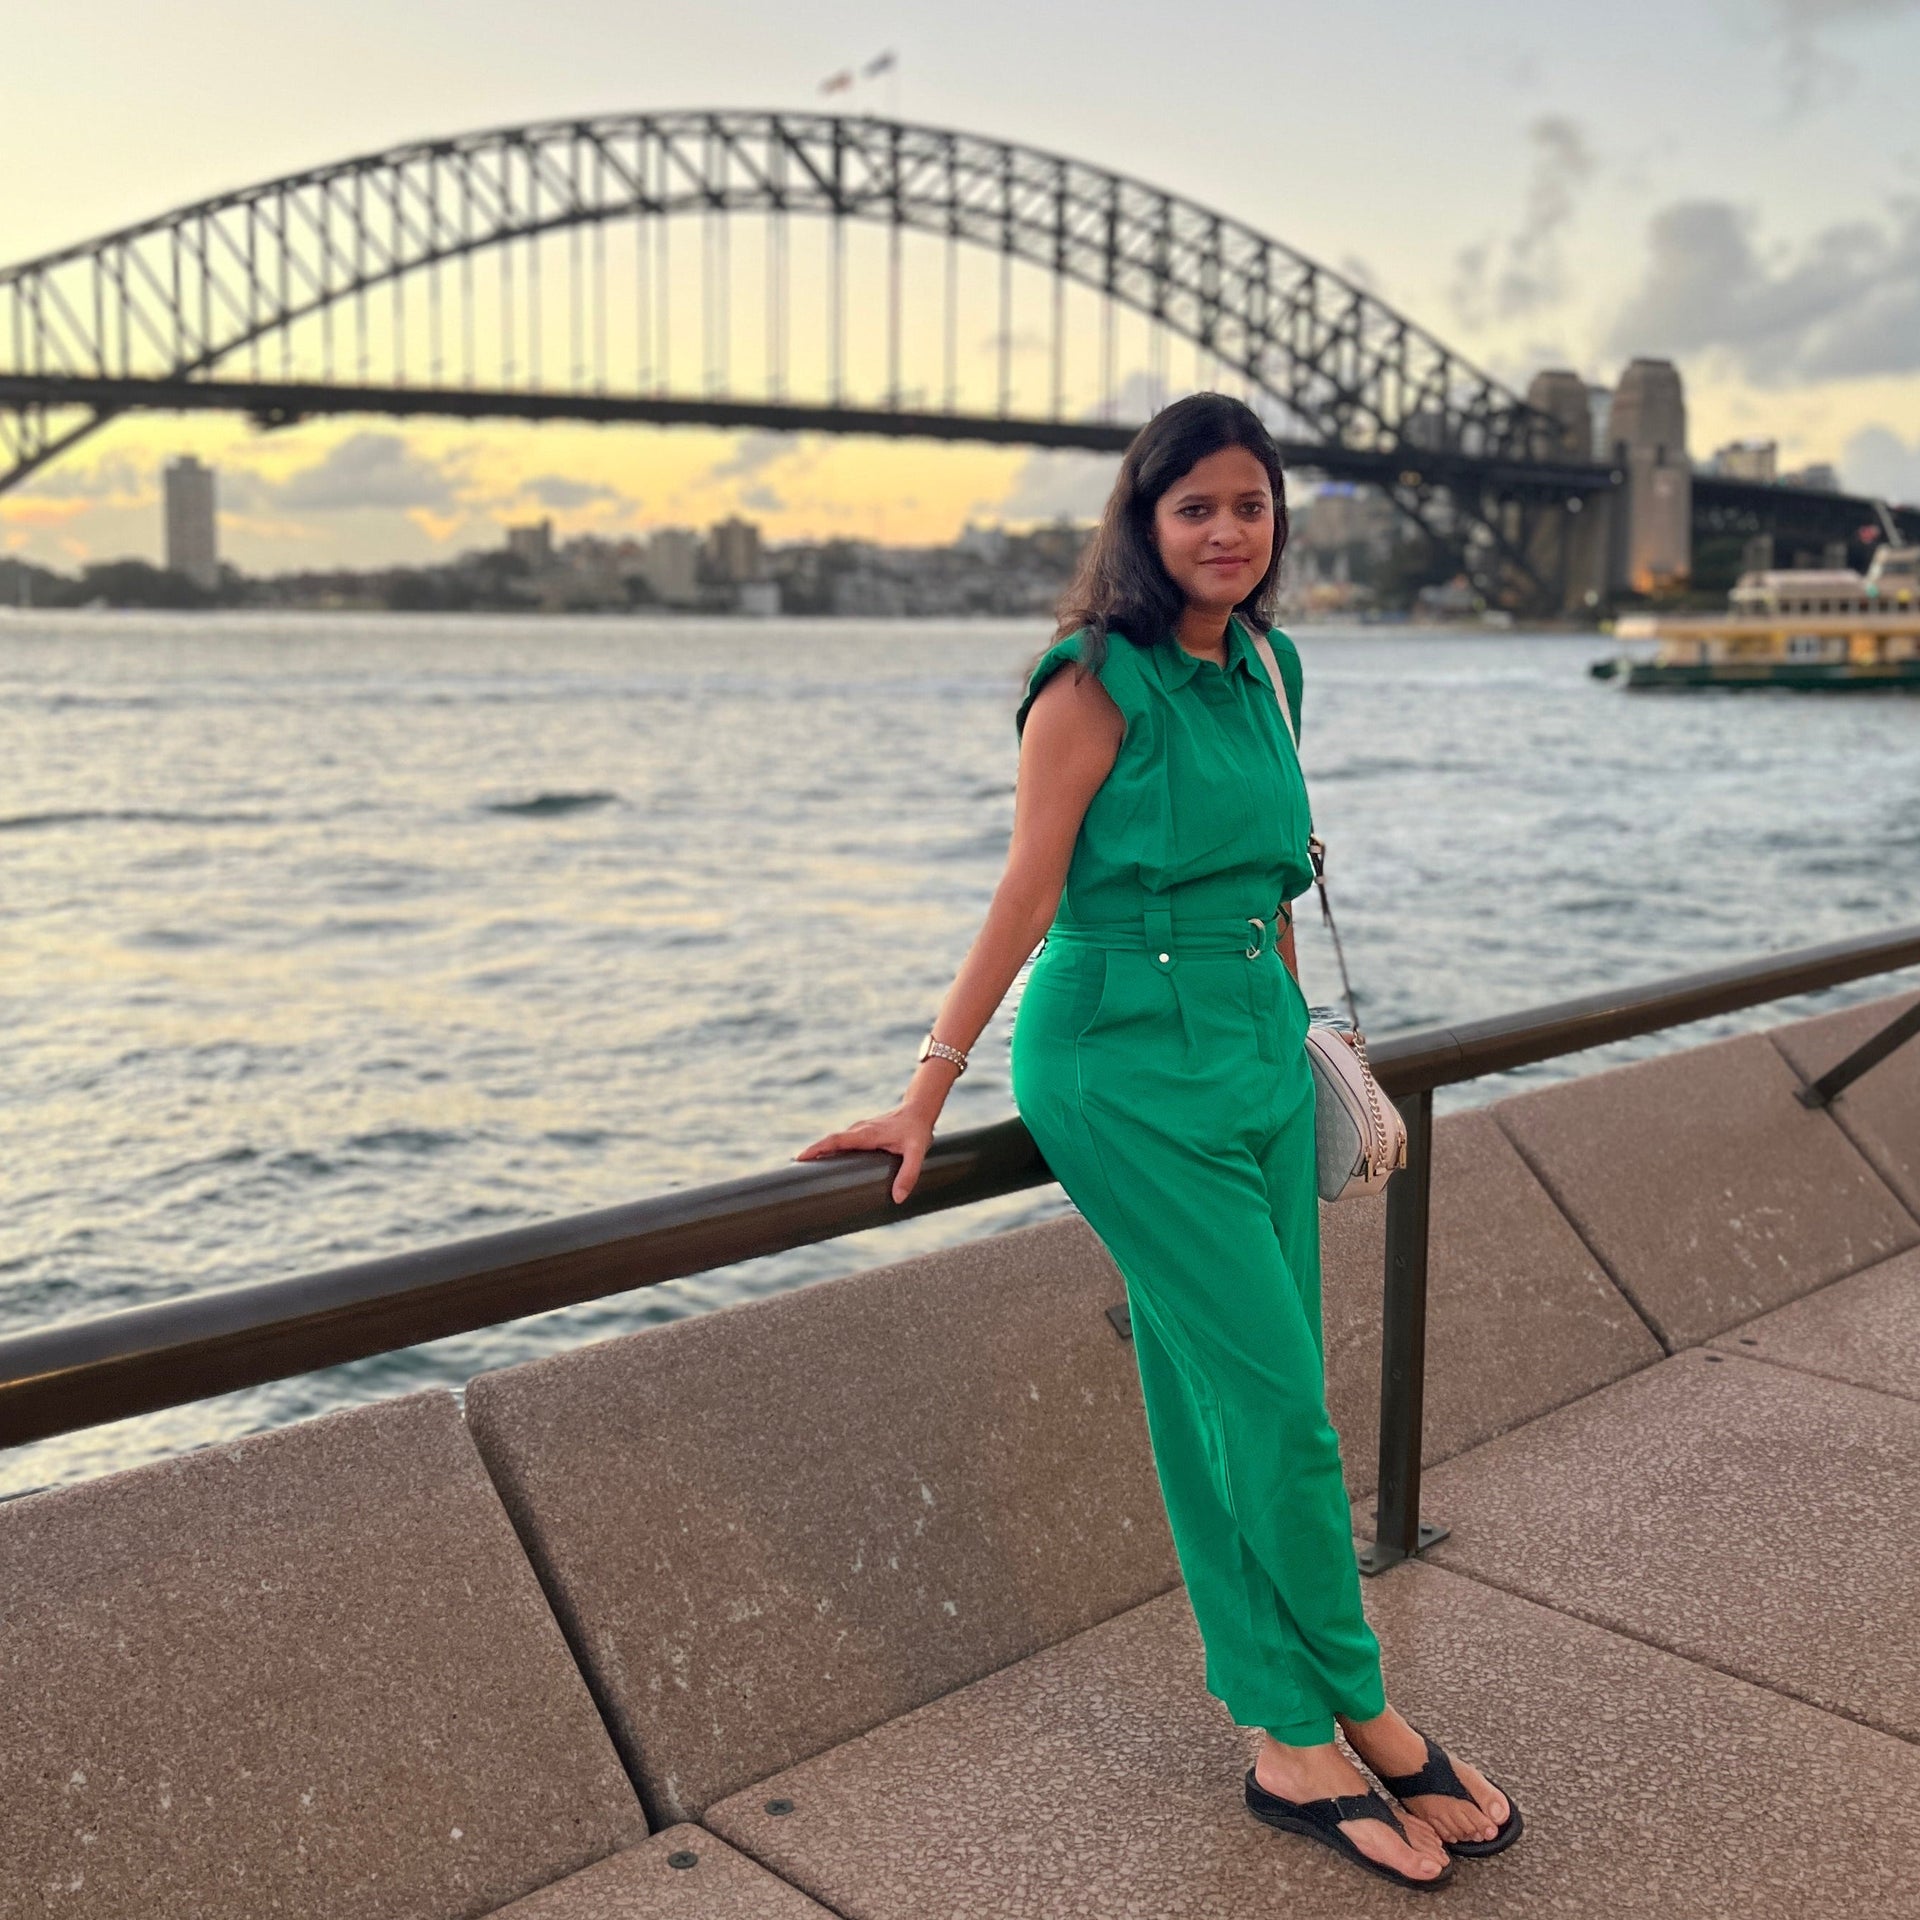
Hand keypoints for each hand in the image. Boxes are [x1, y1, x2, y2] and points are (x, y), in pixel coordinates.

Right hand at [793, 1104, 935, 1204]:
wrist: (920, 1110)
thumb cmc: (917, 1130)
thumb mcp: (917, 1152)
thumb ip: (909, 1174)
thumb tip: (898, 1198)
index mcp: (867, 1134)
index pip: (836, 1140)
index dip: (817, 1148)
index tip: (800, 1157)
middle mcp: (860, 1130)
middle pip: (831, 1141)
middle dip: (813, 1153)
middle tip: (796, 1169)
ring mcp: (860, 1130)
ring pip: (836, 1141)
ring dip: (821, 1151)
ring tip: (808, 1170)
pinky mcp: (863, 1133)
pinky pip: (843, 1141)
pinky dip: (832, 1149)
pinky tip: (828, 1162)